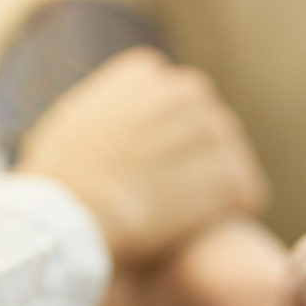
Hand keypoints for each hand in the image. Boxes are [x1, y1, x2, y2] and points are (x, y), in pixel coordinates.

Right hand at [15, 47, 267, 264]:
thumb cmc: (57, 181)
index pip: (177, 103)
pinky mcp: (229, 174)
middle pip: (208, 131)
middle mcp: (185, 90)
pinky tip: (200, 232)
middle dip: (195, 164)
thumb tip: (115, 124)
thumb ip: (108, 113)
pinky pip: (248, 193)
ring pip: (231, 162)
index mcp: (146, 73)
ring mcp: (212, 130)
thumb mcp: (72, 124)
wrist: (68, 216)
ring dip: (214, 191)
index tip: (145, 172)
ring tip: (179, 220)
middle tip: (166, 202)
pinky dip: (232, 215)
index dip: (166, 143)